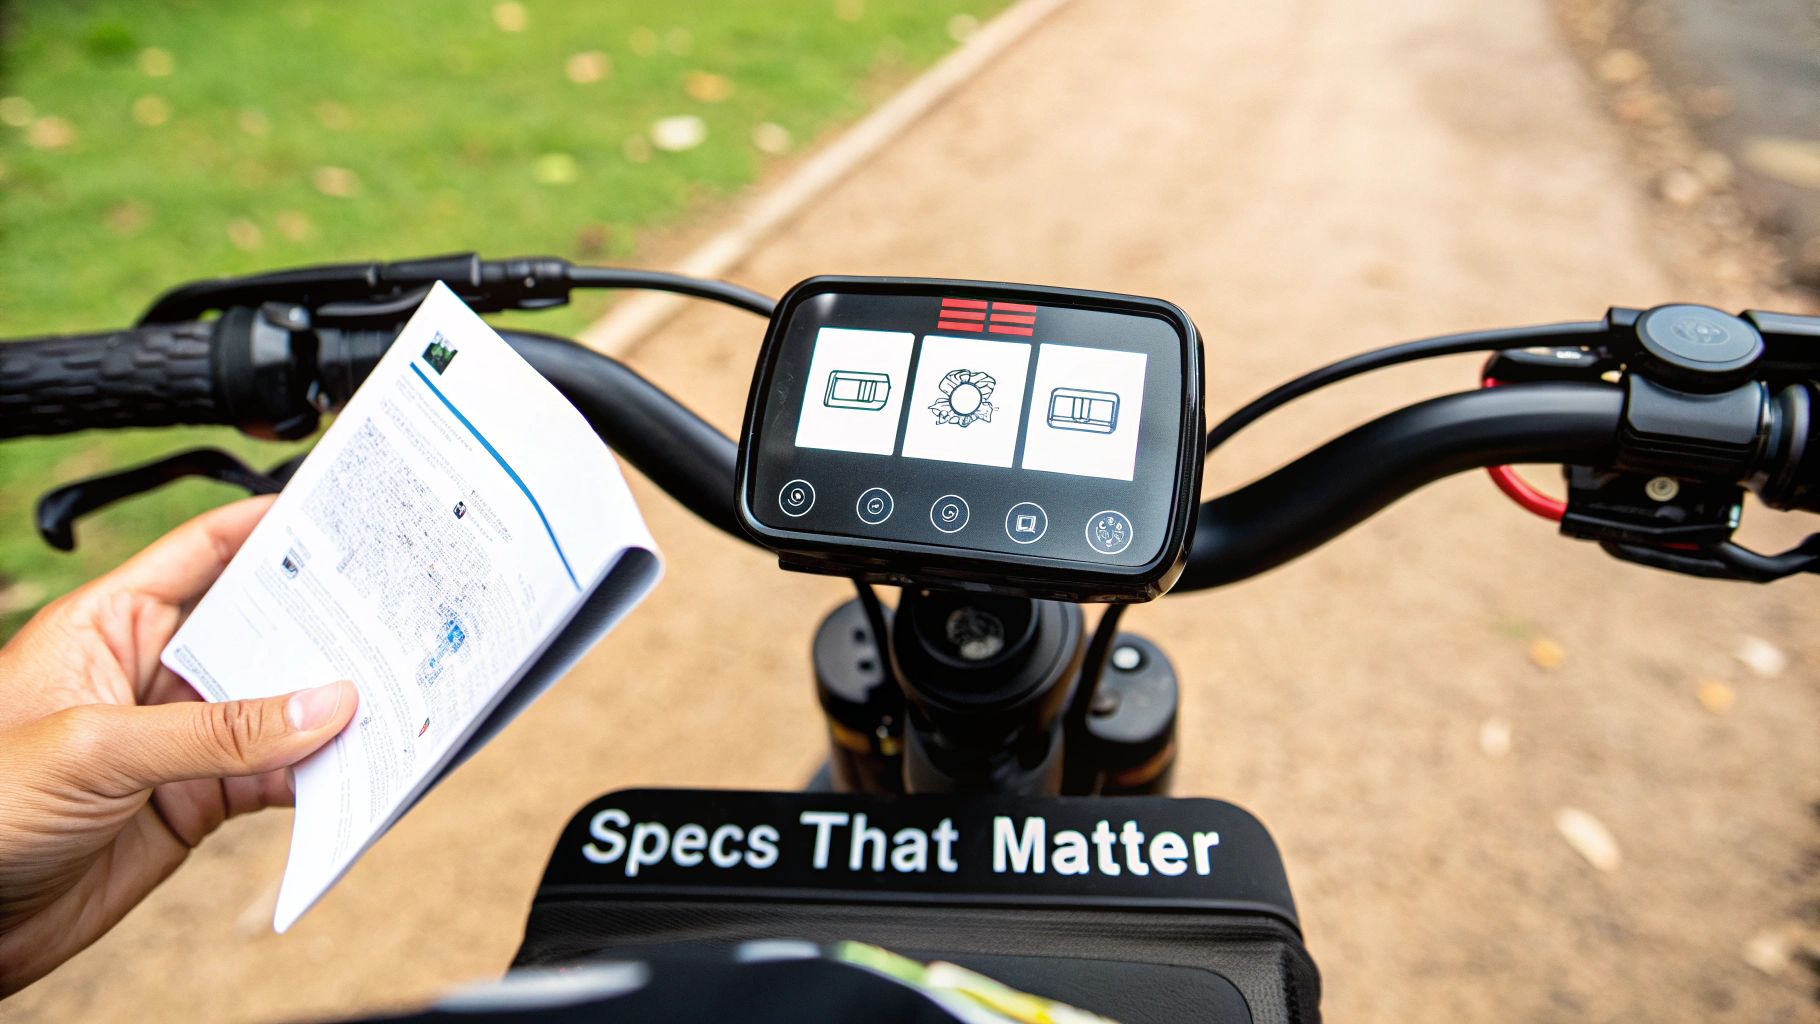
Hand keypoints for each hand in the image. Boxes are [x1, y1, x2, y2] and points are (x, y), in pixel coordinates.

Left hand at [0, 497, 357, 996]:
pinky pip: (274, 776)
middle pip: (258, 631)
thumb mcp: (97, 750)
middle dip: (322, 626)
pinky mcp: (197, 801)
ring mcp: (178, 739)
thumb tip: (326, 704)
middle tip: (393, 617)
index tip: (340, 517)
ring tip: (391, 695)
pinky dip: (317, 774)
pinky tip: (352, 767)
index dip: (270, 528)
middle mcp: (151, 674)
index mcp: (111, 626)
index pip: (204, 552)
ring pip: (276, 708)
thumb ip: (216, 731)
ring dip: (328, 708)